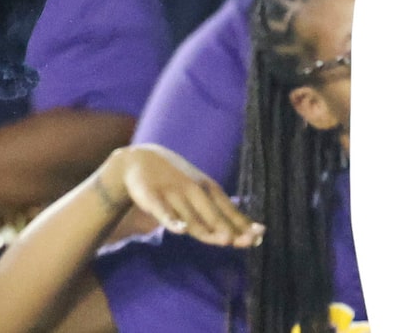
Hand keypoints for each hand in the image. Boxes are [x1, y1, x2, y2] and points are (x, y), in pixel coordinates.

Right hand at [96, 145, 260, 247]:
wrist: (141, 160)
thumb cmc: (178, 182)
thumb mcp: (200, 192)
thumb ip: (219, 213)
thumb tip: (245, 232)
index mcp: (208, 189)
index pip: (228, 210)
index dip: (243, 224)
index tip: (260, 237)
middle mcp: (194, 191)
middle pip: (214, 215)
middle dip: (231, 229)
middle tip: (249, 242)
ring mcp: (174, 194)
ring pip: (192, 217)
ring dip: (208, 229)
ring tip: (226, 241)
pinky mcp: (152, 199)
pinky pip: (163, 212)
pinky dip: (172, 221)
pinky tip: (180, 230)